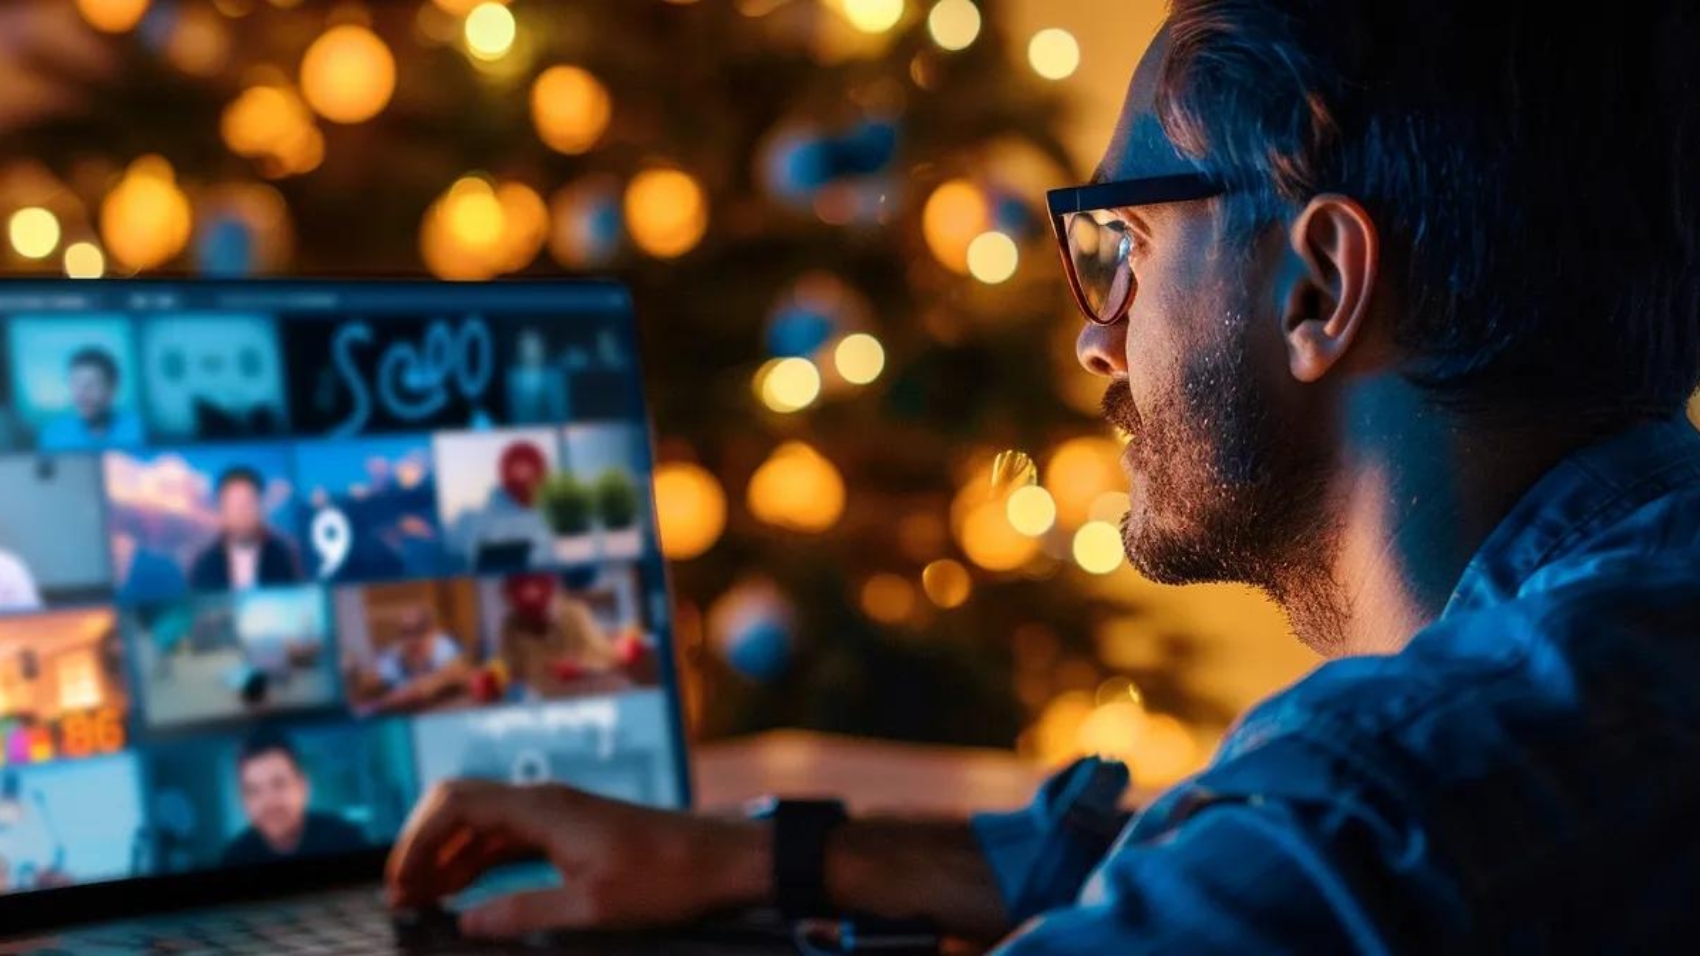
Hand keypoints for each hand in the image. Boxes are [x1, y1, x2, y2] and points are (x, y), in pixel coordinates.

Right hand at [386, 780, 771, 938]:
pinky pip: (506, 839)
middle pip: (459, 807)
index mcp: (543, 808)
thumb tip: (464, 923)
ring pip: (481, 825)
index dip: (416, 840)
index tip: (397, 884)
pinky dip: (475, 863)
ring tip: (417, 901)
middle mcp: (544, 801)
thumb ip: (523, 913)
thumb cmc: (666, 880)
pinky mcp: (569, 831)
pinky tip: (461, 894)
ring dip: (445, 857)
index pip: (455, 805)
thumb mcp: (593, 908)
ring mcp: (556, 814)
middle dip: (421, 846)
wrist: (722, 861)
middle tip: (398, 896)